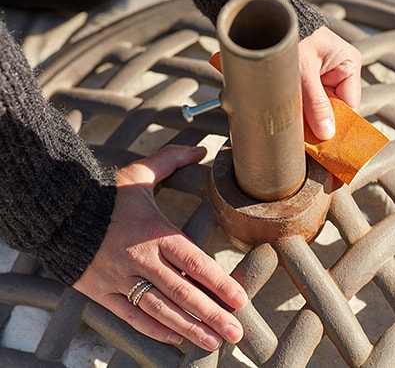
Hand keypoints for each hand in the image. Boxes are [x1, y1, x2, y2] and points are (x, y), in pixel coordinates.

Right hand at [73, 145, 247, 350]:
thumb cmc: (105, 194)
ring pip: (159, 309)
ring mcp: (120, 278)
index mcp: (155, 232)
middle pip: (182, 292)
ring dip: (189, 328)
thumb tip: (201, 149)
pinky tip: (175, 339)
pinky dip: (153, 329)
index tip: (240, 300)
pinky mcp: (101, 291)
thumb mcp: (139, 174)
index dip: (219, 282)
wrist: (57, 210)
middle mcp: (141, 258)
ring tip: (212, 342)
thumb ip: (171, 160)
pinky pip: (129, 316)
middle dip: (212, 314)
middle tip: (235, 331)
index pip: (195, 262)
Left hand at [298, 26, 361, 139]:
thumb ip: (315, 104)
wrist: (261, 19)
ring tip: (297, 134)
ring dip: (308, 122)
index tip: (328, 149)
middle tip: (308, 145)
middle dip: (320, 126)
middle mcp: (338, 72)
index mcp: (348, 64)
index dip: (339, 129)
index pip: (351, 107)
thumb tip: (327, 134)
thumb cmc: (287, 35)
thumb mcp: (302, 72)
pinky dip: (299, 115)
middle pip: (335, 111)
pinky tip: (292, 124)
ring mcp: (322, 77)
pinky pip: (307, 105)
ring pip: (319, 110)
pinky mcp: (306, 81)